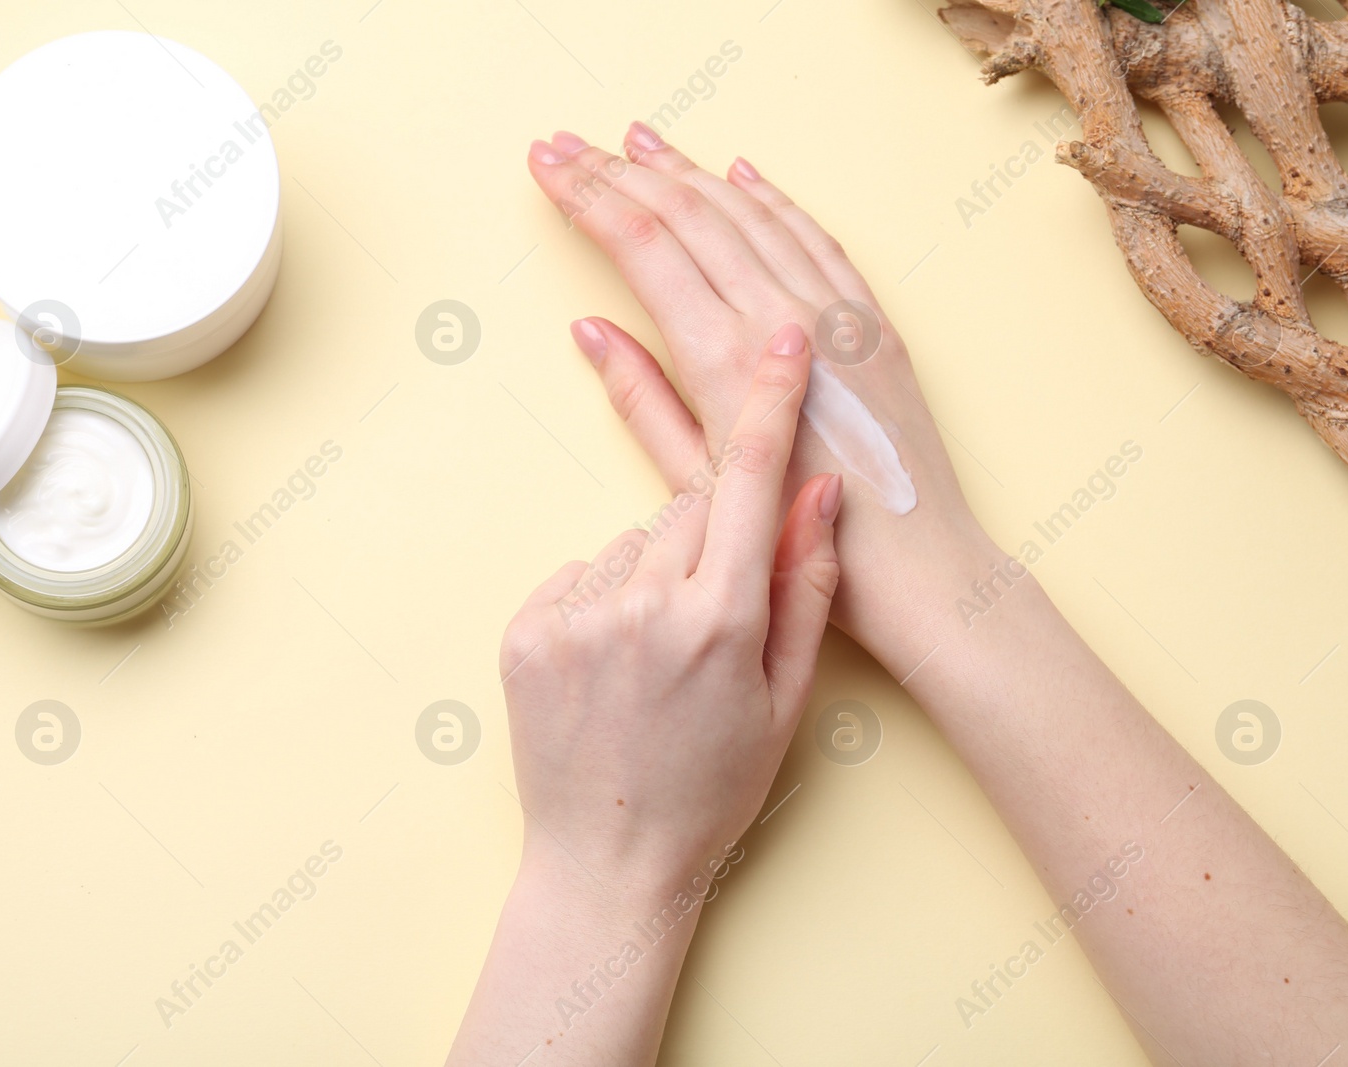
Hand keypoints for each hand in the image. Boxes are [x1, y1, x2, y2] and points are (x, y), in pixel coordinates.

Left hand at [498, 323, 840, 887]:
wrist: (609, 861)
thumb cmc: (711, 788)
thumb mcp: (786, 701)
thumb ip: (806, 587)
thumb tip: (823, 489)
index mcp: (721, 622)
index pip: (752, 481)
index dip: (773, 402)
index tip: (788, 337)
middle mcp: (643, 605)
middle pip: (691, 505)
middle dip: (716, 535)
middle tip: (715, 617)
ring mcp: (574, 616)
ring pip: (635, 539)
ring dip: (656, 572)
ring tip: (656, 660)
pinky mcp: (524, 629)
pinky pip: (581, 572)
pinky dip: (601, 598)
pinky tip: (611, 665)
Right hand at [526, 126, 1000, 661]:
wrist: (914, 566)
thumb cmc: (795, 542)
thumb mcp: (698, 483)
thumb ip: (642, 400)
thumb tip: (591, 331)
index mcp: (724, 357)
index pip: (641, 245)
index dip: (586, 196)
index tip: (546, 165)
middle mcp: (780, 316)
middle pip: (686, 213)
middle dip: (618, 170)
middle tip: (568, 144)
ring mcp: (833, 310)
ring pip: (746, 212)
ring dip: (686, 169)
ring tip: (639, 140)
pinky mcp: (872, 320)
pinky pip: (813, 235)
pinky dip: (771, 198)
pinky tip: (740, 172)